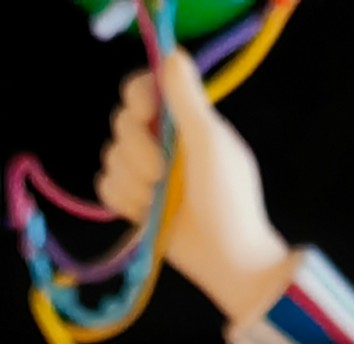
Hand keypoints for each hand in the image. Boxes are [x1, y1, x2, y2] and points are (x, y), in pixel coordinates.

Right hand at [96, 50, 297, 324]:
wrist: (229, 261)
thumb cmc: (230, 201)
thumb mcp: (212, 144)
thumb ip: (189, 100)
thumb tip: (173, 54)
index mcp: (185, 122)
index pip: (143, 89)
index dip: (137, 98)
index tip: (147, 115)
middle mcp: (163, 143)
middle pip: (121, 123)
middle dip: (137, 150)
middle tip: (161, 174)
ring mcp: (148, 174)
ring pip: (111, 157)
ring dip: (133, 183)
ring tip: (159, 202)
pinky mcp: (135, 203)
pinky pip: (105, 187)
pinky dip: (122, 201)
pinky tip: (145, 215)